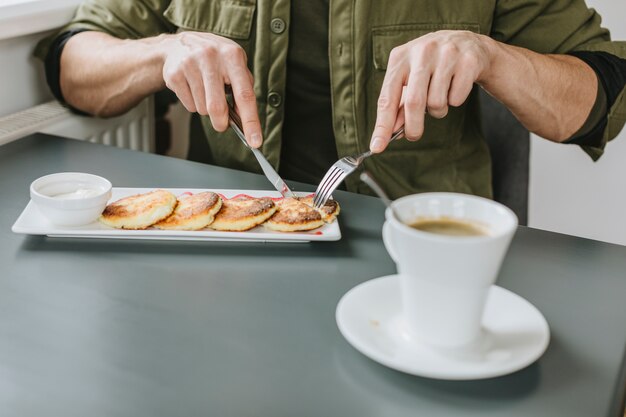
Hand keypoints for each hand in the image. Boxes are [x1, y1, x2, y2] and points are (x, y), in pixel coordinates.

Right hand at [161, 32, 261, 147]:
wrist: (180, 45)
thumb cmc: (216, 60)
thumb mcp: (235, 65)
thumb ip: (243, 89)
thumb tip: (245, 119)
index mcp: (232, 55)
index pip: (245, 95)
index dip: (251, 121)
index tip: (255, 142)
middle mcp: (211, 57)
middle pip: (217, 107)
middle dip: (221, 122)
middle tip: (222, 123)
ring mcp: (190, 64)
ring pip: (202, 109)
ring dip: (206, 109)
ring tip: (205, 92)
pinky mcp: (174, 74)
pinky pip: (189, 105)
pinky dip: (194, 104)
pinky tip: (193, 88)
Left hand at [370, 30, 494, 151]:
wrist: (468, 44)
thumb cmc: (431, 66)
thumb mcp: (410, 79)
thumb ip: (399, 105)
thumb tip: (391, 131)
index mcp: (400, 57)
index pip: (387, 97)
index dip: (382, 126)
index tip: (377, 147)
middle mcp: (422, 51)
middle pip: (413, 102)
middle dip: (413, 126)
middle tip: (414, 135)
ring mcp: (446, 54)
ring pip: (437, 102)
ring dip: (438, 111)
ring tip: (440, 97)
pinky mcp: (468, 61)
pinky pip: (456, 99)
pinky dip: (455, 101)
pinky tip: (455, 86)